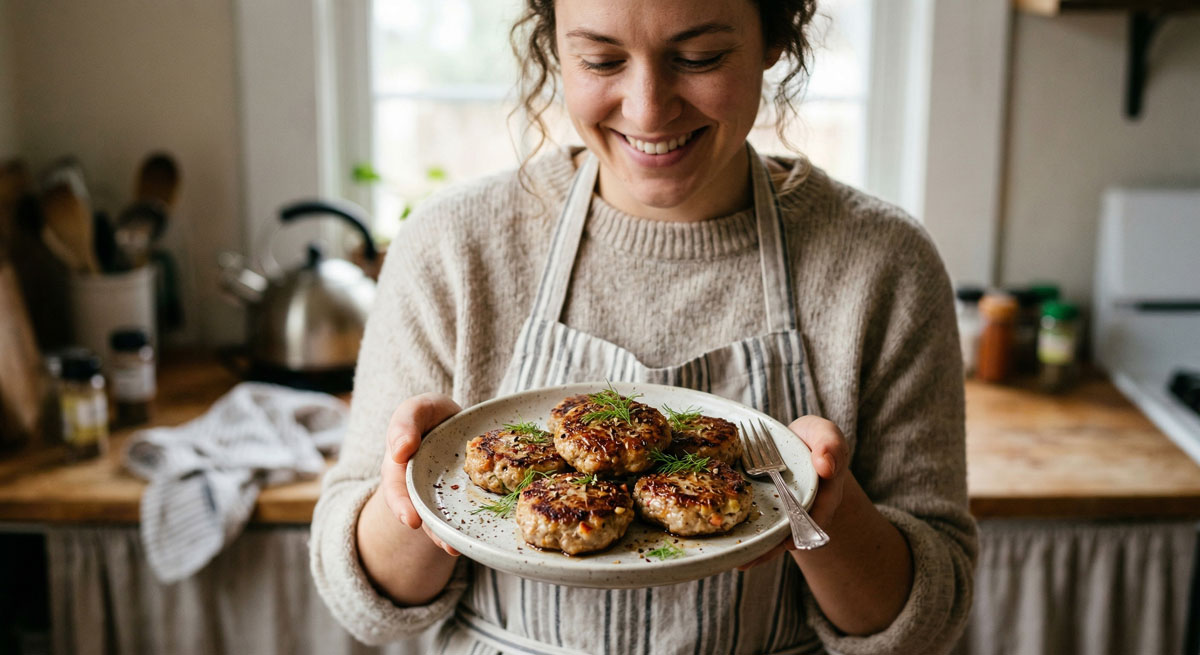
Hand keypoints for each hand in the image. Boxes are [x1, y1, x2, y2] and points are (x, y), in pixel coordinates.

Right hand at [379, 392, 462, 555]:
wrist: (456, 422)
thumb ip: (405, 424)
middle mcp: (416, 486)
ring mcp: (437, 496)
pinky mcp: (459, 500)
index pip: (395, 488)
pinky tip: (472, 541)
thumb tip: (400, 451)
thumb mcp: (417, 410)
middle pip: (418, 511)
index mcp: (400, 466)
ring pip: (438, 519)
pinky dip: (465, 529)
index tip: (410, 520)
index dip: (401, 505)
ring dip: (445, 535)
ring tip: (455, 548)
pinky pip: (460, 516)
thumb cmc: (432, 415)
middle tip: (442, 542)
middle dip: (429, 529)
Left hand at [738, 415, 849, 569]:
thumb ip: (830, 446)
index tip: (791, 542)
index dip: (806, 525)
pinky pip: (767, 532)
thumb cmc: (813, 440)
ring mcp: (792, 514)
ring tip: (741, 563)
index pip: (821, 509)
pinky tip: (738, 559)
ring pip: (780, 537)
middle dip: (777, 546)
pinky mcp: (775, 515)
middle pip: (797, 531)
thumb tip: (826, 465)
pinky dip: (755, 546)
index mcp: (827, 490)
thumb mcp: (825, 435)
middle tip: (757, 557)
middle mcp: (811, 508)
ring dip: (762, 552)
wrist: (799, 445)